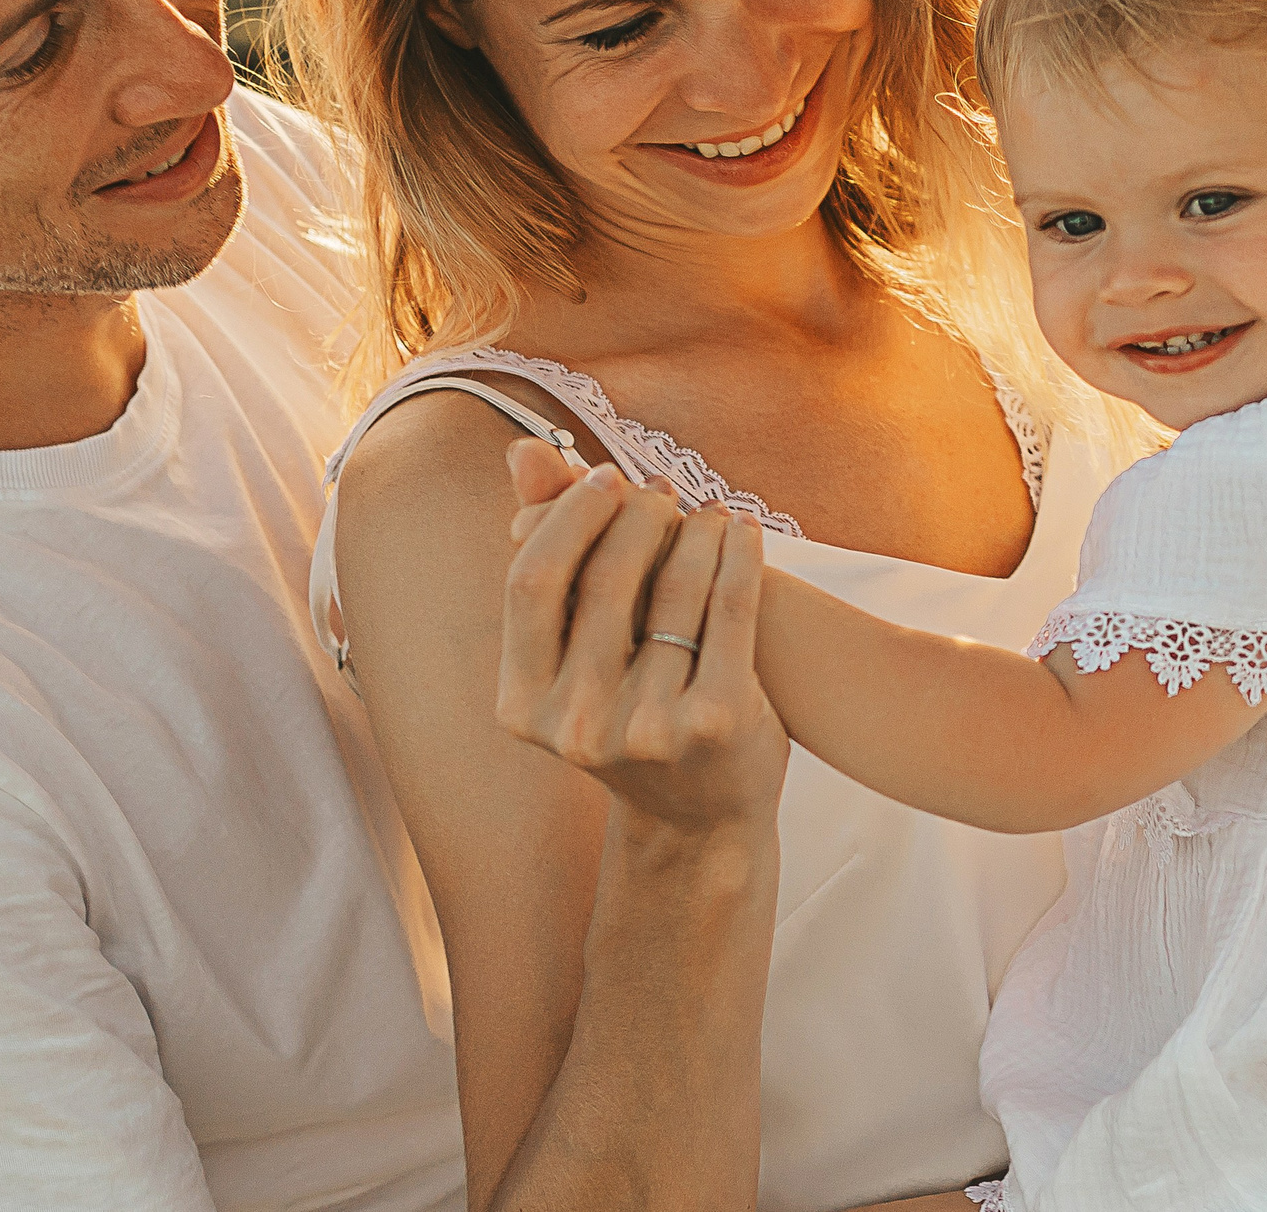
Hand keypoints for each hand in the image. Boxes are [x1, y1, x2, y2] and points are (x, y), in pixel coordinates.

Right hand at [498, 443, 788, 832]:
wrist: (700, 817)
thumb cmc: (626, 710)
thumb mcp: (574, 649)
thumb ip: (548, 545)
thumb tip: (523, 449)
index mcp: (523, 704)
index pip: (532, 580)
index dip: (569, 516)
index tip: (605, 479)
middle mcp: (576, 724)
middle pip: (605, 578)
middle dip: (637, 515)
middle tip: (660, 490)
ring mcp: (646, 729)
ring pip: (675, 588)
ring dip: (695, 529)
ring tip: (707, 507)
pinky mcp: (716, 724)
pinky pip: (729, 610)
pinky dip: (739, 556)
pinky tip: (744, 530)